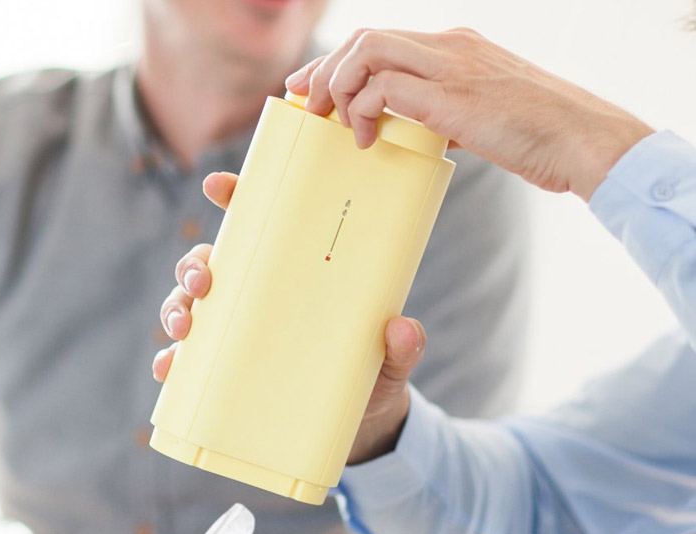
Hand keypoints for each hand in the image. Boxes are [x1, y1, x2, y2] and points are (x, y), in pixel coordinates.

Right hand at [153, 172, 424, 463]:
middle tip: (202, 283)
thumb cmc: (372, 378)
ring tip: (184, 328)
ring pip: (190, 308)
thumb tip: (402, 328)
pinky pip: (187, 363)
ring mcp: (237, 336)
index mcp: (295, 277)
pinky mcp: (225, 375)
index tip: (219, 187)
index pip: (261, 228)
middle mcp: (258, 299)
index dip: (236, 199)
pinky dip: (172, 362)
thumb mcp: (391, 360)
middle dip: (194, 267)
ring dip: (176, 309)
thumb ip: (403, 347)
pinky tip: (170, 368)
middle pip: (212, 265)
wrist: (359, 427)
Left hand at [286, 28, 653, 200]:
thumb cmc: (541, 135)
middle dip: (323, 70)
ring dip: (338, 87)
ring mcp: (450, 66)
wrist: (583, 139)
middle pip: (364, 38)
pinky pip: (383, 87)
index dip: (337, 62)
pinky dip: (363, 111)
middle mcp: (449, 46)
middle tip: (306, 105)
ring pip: (366, 52)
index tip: (311, 88)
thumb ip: (447, 112)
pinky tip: (367, 139)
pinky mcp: (451, 96)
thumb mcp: (486, 114)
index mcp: (456, 47)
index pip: (381, 40)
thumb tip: (418, 129)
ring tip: (336, 124)